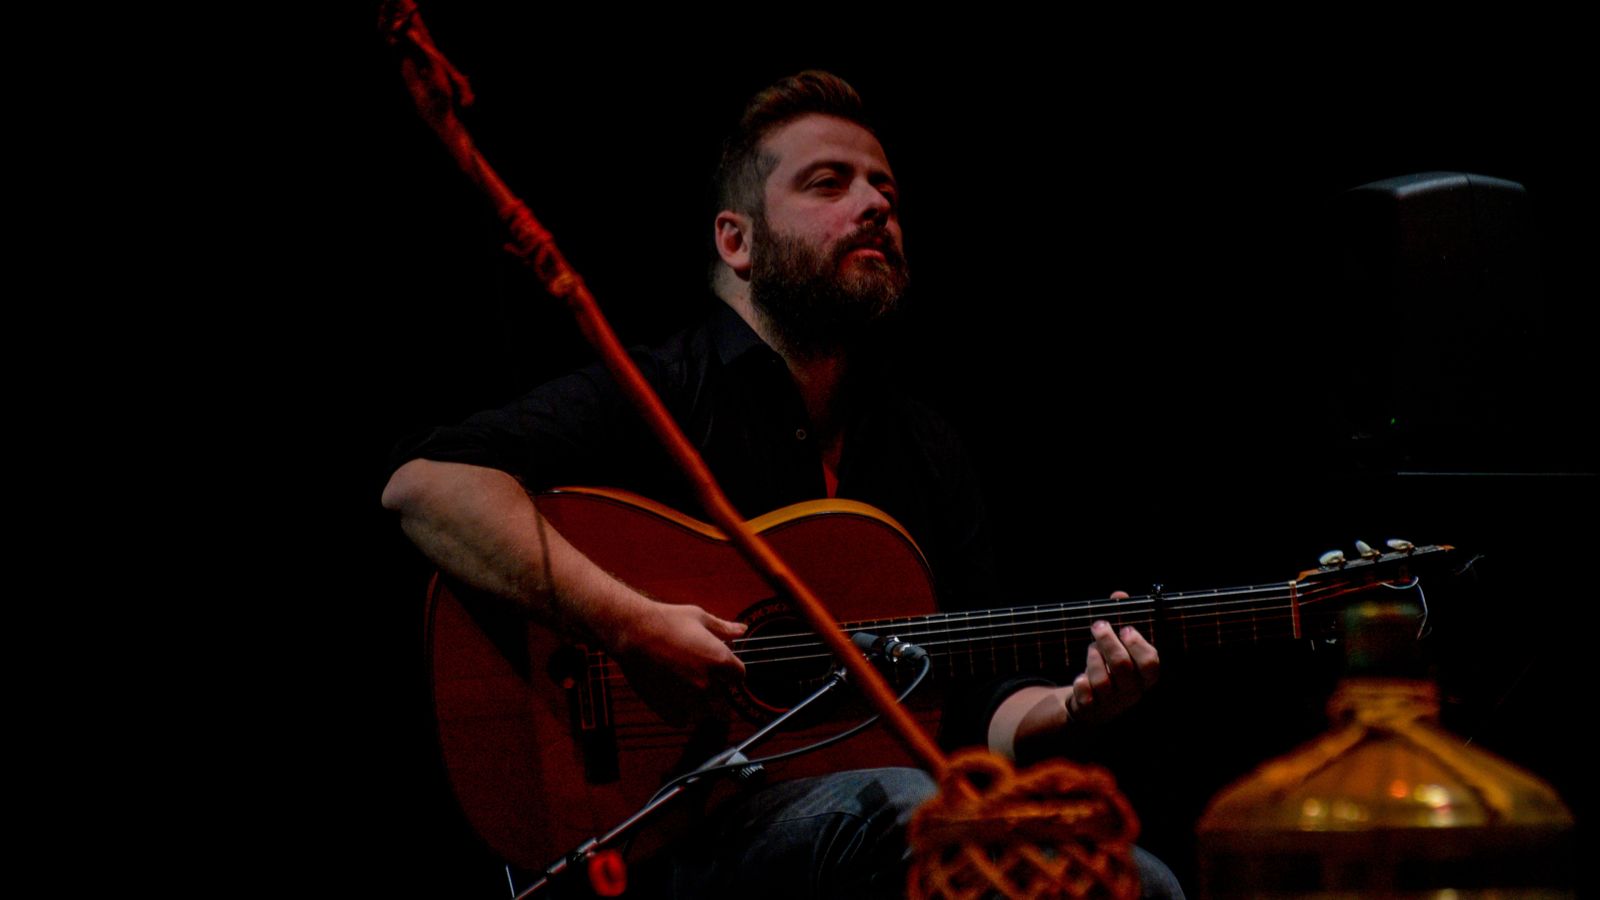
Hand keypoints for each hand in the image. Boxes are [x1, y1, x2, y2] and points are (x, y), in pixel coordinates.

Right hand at [611, 601, 746, 724]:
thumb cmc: (666, 620)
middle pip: (726, 703)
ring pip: (706, 714)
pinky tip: (676, 699)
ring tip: (689, 692)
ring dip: (702, 707)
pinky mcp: (667, 708)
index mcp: (720, 660)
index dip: (731, 672)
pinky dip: (683, 714)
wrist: (633, 632)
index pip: (739, 677)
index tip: (722, 669)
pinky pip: (684, 721)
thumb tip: (742, 629)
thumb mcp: (700, 618)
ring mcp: (687, 699)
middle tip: (707, 685)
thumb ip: (724, 628)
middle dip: (720, 695)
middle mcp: (707, 683)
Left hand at [995, 593, 1160, 757]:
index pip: (1151, 664)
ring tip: (1091, 649)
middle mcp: (1131, 692)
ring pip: (1102, 680)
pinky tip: (1080, 678)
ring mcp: (1111, 703)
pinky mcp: (1090, 709)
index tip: (1126, 628)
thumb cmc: (1110, 668)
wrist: (1092, 705)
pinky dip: (1081, 684)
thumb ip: (1122, 619)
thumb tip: (1119, 595)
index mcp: (1145, 678)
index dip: (1137, 644)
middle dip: (1108, 641)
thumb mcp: (1120, 647)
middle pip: (1122, 666)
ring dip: (1093, 658)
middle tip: (1099, 625)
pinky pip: (1085, 696)